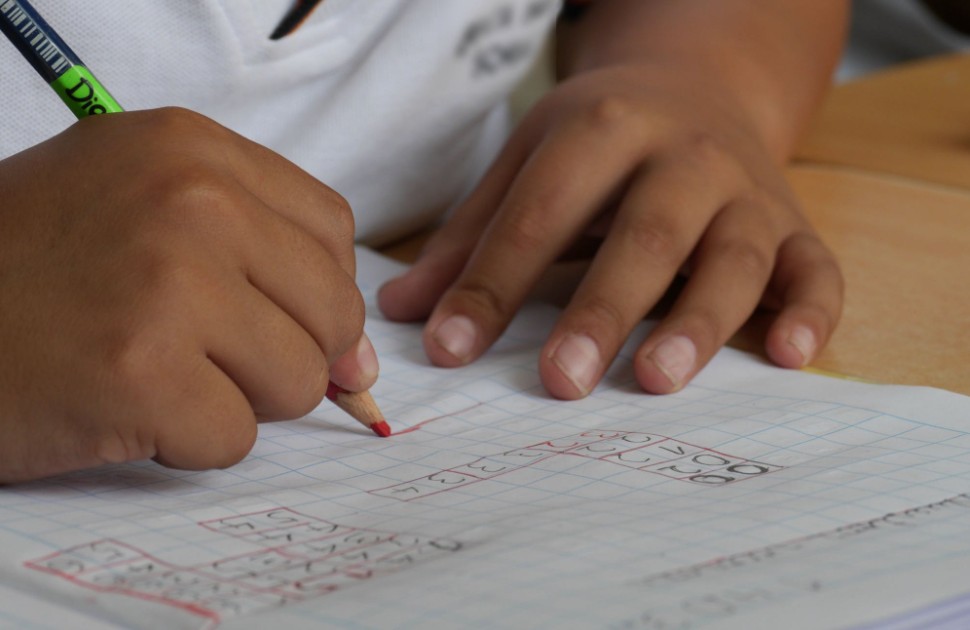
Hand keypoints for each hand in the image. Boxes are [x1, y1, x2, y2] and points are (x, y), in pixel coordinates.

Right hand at [0, 108, 373, 481]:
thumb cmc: (32, 270)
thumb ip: (264, 264)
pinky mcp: (141, 374)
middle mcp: (190, 201)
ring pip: (298, 381)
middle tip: (202, 354)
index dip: (315, 293)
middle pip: (331, 312)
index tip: (279, 320)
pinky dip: (186, 442)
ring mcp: (168, 284)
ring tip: (156, 373)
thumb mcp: (145, 213)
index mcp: (192, 149)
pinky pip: (235, 437)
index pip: (332, 233)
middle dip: (283, 355)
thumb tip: (362, 363)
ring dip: (235, 399)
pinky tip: (123, 407)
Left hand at [378, 64, 841, 398]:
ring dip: (699, 320)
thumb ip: (471, 237)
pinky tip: (789, 357)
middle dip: (602, 308)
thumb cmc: (601, 140)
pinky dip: (812, 311)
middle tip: (560, 381)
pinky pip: (817, 269)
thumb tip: (401, 313)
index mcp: (603, 129)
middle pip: (645, 234)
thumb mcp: (530, 163)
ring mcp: (747, 191)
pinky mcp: (794, 224)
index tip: (449, 351)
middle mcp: (684, 155)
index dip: (492, 284)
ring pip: (734, 256)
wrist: (699, 86)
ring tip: (656, 380)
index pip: (541, 214)